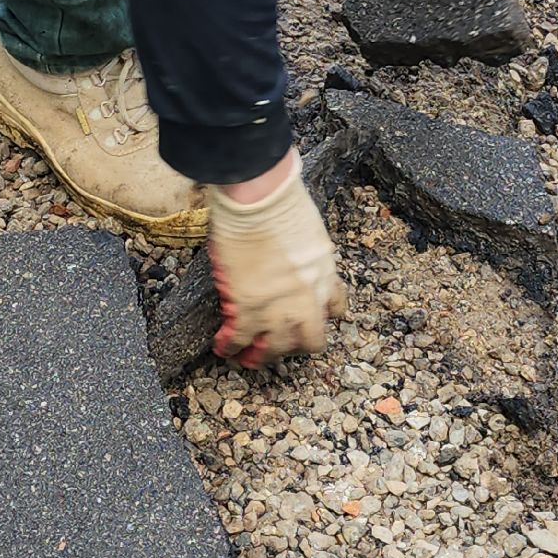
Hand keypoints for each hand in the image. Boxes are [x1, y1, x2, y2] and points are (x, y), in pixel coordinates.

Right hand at [207, 150, 346, 367]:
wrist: (260, 198)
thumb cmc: (282, 202)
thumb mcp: (311, 231)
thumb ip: (307, 252)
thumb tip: (293, 255)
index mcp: (325, 273)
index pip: (335, 307)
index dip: (322, 317)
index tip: (311, 319)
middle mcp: (308, 296)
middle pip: (310, 339)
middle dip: (295, 347)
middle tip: (280, 347)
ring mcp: (280, 305)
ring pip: (276, 347)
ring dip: (262, 355)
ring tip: (249, 358)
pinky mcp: (249, 305)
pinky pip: (240, 337)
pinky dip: (230, 346)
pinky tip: (222, 347)